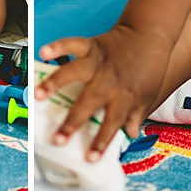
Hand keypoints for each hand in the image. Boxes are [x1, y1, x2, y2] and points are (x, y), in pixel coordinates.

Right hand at [36, 24, 173, 161]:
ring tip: (38, 96)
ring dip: (54, 84)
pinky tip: (45, 51)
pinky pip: (72, 44)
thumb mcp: (149, 95)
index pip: (112, 124)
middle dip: (71, 123)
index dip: (101, 142)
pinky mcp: (92, 45)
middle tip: (57, 139)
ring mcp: (99, 61)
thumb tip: (130, 134)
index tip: (90, 158)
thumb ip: (136, 115)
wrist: (152, 33)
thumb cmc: (150, 65)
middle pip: (88, 104)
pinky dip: (58, 47)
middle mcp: (109, 80)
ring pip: (74, 73)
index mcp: (124, 96)